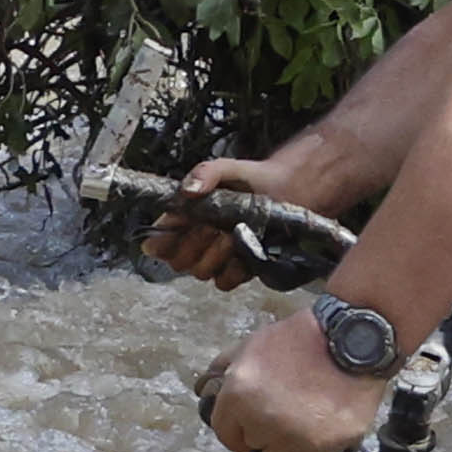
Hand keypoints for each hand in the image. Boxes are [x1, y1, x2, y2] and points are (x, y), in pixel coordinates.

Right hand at [143, 152, 333, 282]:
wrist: (292, 192)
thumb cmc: (256, 179)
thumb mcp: (229, 169)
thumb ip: (205, 172)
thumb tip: (187, 191)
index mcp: (187, 219)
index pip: (160, 240)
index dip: (162, 241)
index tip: (177, 231)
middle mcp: (197, 242)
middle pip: (179, 261)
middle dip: (194, 246)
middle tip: (212, 228)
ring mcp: (217, 258)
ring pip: (201, 272)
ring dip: (215, 255)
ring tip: (232, 234)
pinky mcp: (238, 271)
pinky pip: (224, 282)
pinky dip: (233, 269)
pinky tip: (244, 252)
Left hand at [200, 304, 393, 451]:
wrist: (356, 340)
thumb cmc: (304, 339)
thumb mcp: (254, 343)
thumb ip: (224, 368)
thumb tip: (203, 388)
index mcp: (238, 393)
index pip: (224, 432)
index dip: (238, 425)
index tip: (251, 420)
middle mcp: (260, 419)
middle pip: (250, 444)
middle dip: (262, 430)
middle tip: (285, 409)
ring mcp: (291, 437)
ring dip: (283, 444)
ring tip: (304, 418)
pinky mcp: (321, 449)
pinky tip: (304, 446)